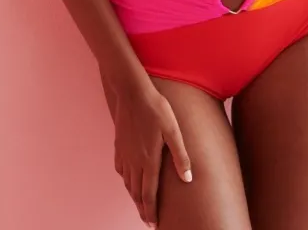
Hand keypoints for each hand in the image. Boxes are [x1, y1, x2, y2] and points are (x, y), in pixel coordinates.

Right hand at [111, 83, 191, 226]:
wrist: (131, 91)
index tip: (153, 223)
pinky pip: (120, 169)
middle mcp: (134, 160)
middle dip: (142, 208)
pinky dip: (125, 180)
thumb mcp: (174, 131)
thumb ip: (181, 156)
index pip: (149, 193)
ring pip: (128, 182)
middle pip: (136, 192)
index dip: (151, 210)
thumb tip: (188, 179)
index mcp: (149, 160)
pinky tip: (128, 180)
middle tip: (148, 220)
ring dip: (133, 196)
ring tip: (139, 204)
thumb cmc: (156, 109)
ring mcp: (125, 153)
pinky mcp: (119, 144)